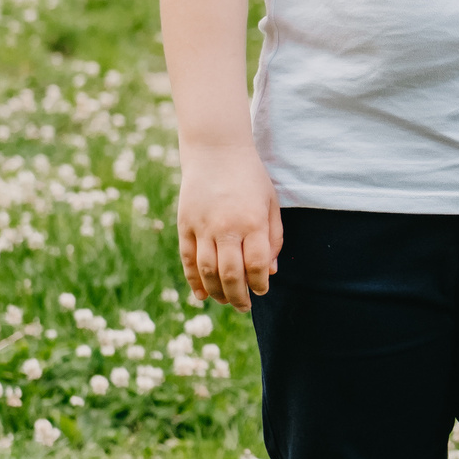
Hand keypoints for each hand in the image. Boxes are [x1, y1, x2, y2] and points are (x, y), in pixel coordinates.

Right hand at [177, 141, 282, 310]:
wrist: (216, 152)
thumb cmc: (250, 178)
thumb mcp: (271, 204)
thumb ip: (274, 237)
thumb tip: (270, 271)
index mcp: (252, 222)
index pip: (256, 264)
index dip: (259, 283)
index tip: (262, 290)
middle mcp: (226, 227)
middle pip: (230, 273)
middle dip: (238, 295)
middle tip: (244, 307)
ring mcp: (202, 227)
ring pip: (207, 270)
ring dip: (216, 291)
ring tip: (225, 301)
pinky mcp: (185, 225)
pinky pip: (188, 259)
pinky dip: (193, 280)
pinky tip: (201, 294)